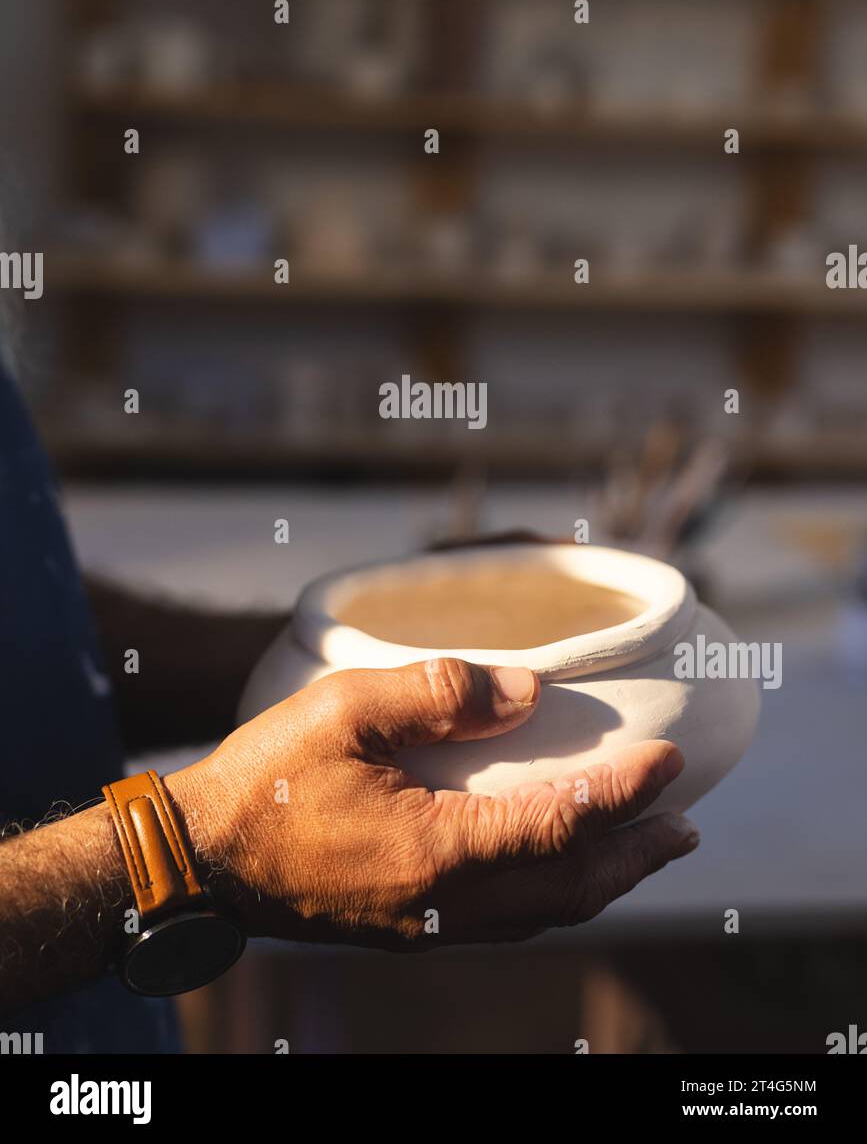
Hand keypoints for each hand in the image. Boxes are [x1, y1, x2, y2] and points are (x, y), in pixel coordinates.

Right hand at [167, 658, 698, 948]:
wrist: (200, 862)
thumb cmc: (266, 777)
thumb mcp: (344, 709)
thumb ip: (438, 693)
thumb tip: (526, 691)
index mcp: (437, 850)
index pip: (561, 824)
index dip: (625, 793)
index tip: (672, 758)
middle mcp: (445, 904)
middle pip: (570, 887)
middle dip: (636, 855)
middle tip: (686, 826)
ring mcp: (427, 925)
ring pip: (543, 911)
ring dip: (601, 878)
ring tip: (643, 848)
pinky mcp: (409, 928)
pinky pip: (507, 918)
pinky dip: (553, 892)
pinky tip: (556, 865)